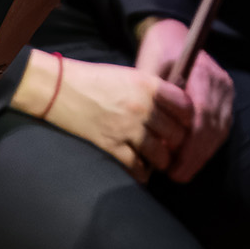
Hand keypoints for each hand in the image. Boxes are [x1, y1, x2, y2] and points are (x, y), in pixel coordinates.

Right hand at [16, 48, 192, 182]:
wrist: (60, 89)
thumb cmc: (95, 80)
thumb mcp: (131, 76)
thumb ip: (153, 90)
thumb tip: (173, 108)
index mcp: (150, 86)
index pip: (185, 107)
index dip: (189, 120)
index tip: (186, 126)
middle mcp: (143, 108)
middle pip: (176, 134)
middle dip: (177, 144)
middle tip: (175, 148)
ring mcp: (127, 128)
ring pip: (160, 154)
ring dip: (162, 161)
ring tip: (161, 161)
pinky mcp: (111, 146)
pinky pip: (136, 167)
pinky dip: (143, 173)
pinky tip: (143, 172)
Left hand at [133, 18, 234, 181]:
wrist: (174, 36)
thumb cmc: (158, 52)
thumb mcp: (149, 68)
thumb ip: (152, 97)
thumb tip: (149, 133)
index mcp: (203, 70)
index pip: (201, 113)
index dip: (189, 142)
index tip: (173, 162)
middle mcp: (220, 82)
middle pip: (212, 126)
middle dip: (195, 155)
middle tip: (177, 176)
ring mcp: (225, 92)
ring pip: (219, 130)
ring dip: (201, 155)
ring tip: (182, 173)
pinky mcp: (225, 101)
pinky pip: (221, 129)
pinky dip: (207, 148)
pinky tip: (192, 161)